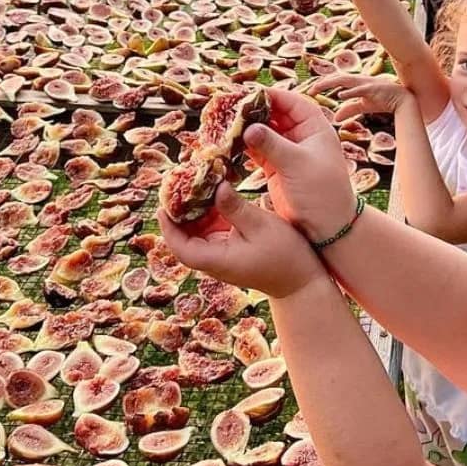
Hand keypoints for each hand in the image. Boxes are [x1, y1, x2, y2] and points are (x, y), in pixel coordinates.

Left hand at [158, 183, 325, 298]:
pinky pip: (214, 230)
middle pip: (186, 237)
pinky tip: (215, 194)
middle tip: (178, 184)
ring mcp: (224, 255)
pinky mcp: (233, 249)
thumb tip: (216, 187)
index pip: (181, 247)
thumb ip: (235, 207)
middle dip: (180, 212)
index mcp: (218, 259)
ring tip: (195, 183)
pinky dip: (211, 213)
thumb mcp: (261, 226)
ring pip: (199, 232)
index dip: (168, 227)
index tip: (163, 205)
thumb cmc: (285, 257)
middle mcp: (216, 259)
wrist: (302, 282)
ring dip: (196, 210)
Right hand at [241, 88, 357, 244]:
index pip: (292, 102)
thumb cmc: (321, 192)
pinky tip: (228, 143)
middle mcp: (302, 137)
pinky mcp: (277, 168)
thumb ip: (272, 144)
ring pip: (264, 132)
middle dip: (254, 110)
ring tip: (225, 123)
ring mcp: (288, 152)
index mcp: (315, 128)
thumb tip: (248, 127)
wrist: (327, 227)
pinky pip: (258, 150)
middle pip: (275, 114)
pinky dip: (244, 147)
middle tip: (230, 106)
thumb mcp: (297, 164)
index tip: (247, 93)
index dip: (271, 95)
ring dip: (247, 128)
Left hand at [314, 73, 412, 121]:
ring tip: (319, 88)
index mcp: (356, 83)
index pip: (336, 81)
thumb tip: (335, 118)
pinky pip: (359, 89)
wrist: (403, 101)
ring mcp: (366, 83)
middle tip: (310, 90)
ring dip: (331, 83)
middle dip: (323, 83)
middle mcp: (359, 80)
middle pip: (337, 78)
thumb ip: (349, 109)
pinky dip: (350, 91)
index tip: (311, 91)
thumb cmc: (383, 100)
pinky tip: (340, 95)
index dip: (323, 84)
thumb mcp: (363, 106)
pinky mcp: (374, 89)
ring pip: (345, 81)